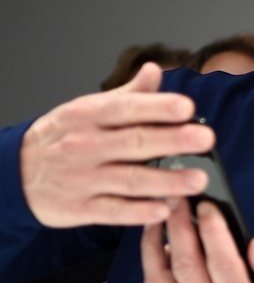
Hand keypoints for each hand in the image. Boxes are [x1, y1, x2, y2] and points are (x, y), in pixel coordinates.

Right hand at [20, 62, 213, 226]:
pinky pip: (113, 211)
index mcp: (90, 115)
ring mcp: (83, 178)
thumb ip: (128, 94)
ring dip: (167, 181)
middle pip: (135, 142)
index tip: (187, 107)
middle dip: (173, 141)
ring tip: (198, 179)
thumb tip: (155, 70)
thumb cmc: (63, 137)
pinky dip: (139, 212)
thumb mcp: (87, 109)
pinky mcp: (79, 208)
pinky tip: (164, 210)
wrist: (15, 172)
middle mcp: (86, 145)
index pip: (128, 108)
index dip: (158, 107)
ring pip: (130, 179)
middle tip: (206, 139)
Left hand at [142, 199, 253, 282]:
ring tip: (163, 209)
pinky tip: (157, 234)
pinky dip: (151, 256)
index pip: (223, 264)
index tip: (208, 205)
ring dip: (161, 237)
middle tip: (178, 196)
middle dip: (181, 225)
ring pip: (167, 273)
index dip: (213, 232)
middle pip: (189, 264)